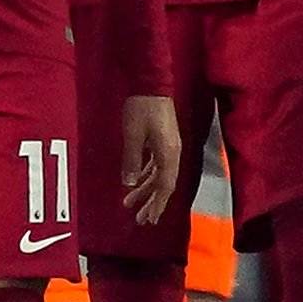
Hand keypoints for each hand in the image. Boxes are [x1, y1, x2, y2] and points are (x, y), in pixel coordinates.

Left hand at [119, 95, 180, 224]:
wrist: (151, 82)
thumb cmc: (141, 108)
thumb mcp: (132, 135)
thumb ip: (131, 160)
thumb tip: (130, 184)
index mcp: (169, 154)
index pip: (165, 186)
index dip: (157, 204)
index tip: (149, 219)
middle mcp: (172, 153)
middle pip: (164, 183)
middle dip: (151, 202)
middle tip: (140, 219)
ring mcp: (169, 145)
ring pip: (159, 174)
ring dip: (147, 189)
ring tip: (131, 203)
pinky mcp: (163, 139)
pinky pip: (157, 164)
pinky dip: (147, 175)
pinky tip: (138, 181)